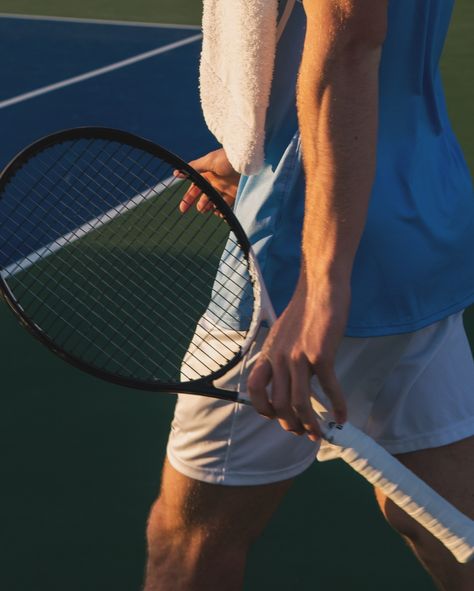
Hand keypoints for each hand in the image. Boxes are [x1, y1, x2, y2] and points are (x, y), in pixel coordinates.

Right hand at [176, 148, 240, 213]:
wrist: (247, 160)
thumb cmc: (227, 158)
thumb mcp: (208, 161)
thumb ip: (193, 168)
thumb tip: (176, 172)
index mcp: (207, 174)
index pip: (195, 188)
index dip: (188, 198)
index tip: (183, 208)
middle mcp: (215, 181)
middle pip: (204, 196)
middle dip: (200, 204)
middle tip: (200, 210)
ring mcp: (225, 188)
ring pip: (215, 201)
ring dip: (210, 207)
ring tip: (208, 209)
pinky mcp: (235, 193)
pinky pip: (227, 204)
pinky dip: (222, 210)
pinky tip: (219, 212)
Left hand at [247, 273, 349, 440]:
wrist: (321, 287)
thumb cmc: (305, 310)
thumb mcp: (283, 333)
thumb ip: (281, 355)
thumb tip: (285, 377)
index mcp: (269, 353)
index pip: (253, 388)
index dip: (262, 408)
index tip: (276, 417)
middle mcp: (280, 358)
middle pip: (278, 403)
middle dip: (290, 424)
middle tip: (303, 433)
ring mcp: (299, 357)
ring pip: (299, 402)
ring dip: (310, 424)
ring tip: (319, 434)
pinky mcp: (321, 354)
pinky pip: (329, 388)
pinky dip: (337, 406)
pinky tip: (342, 416)